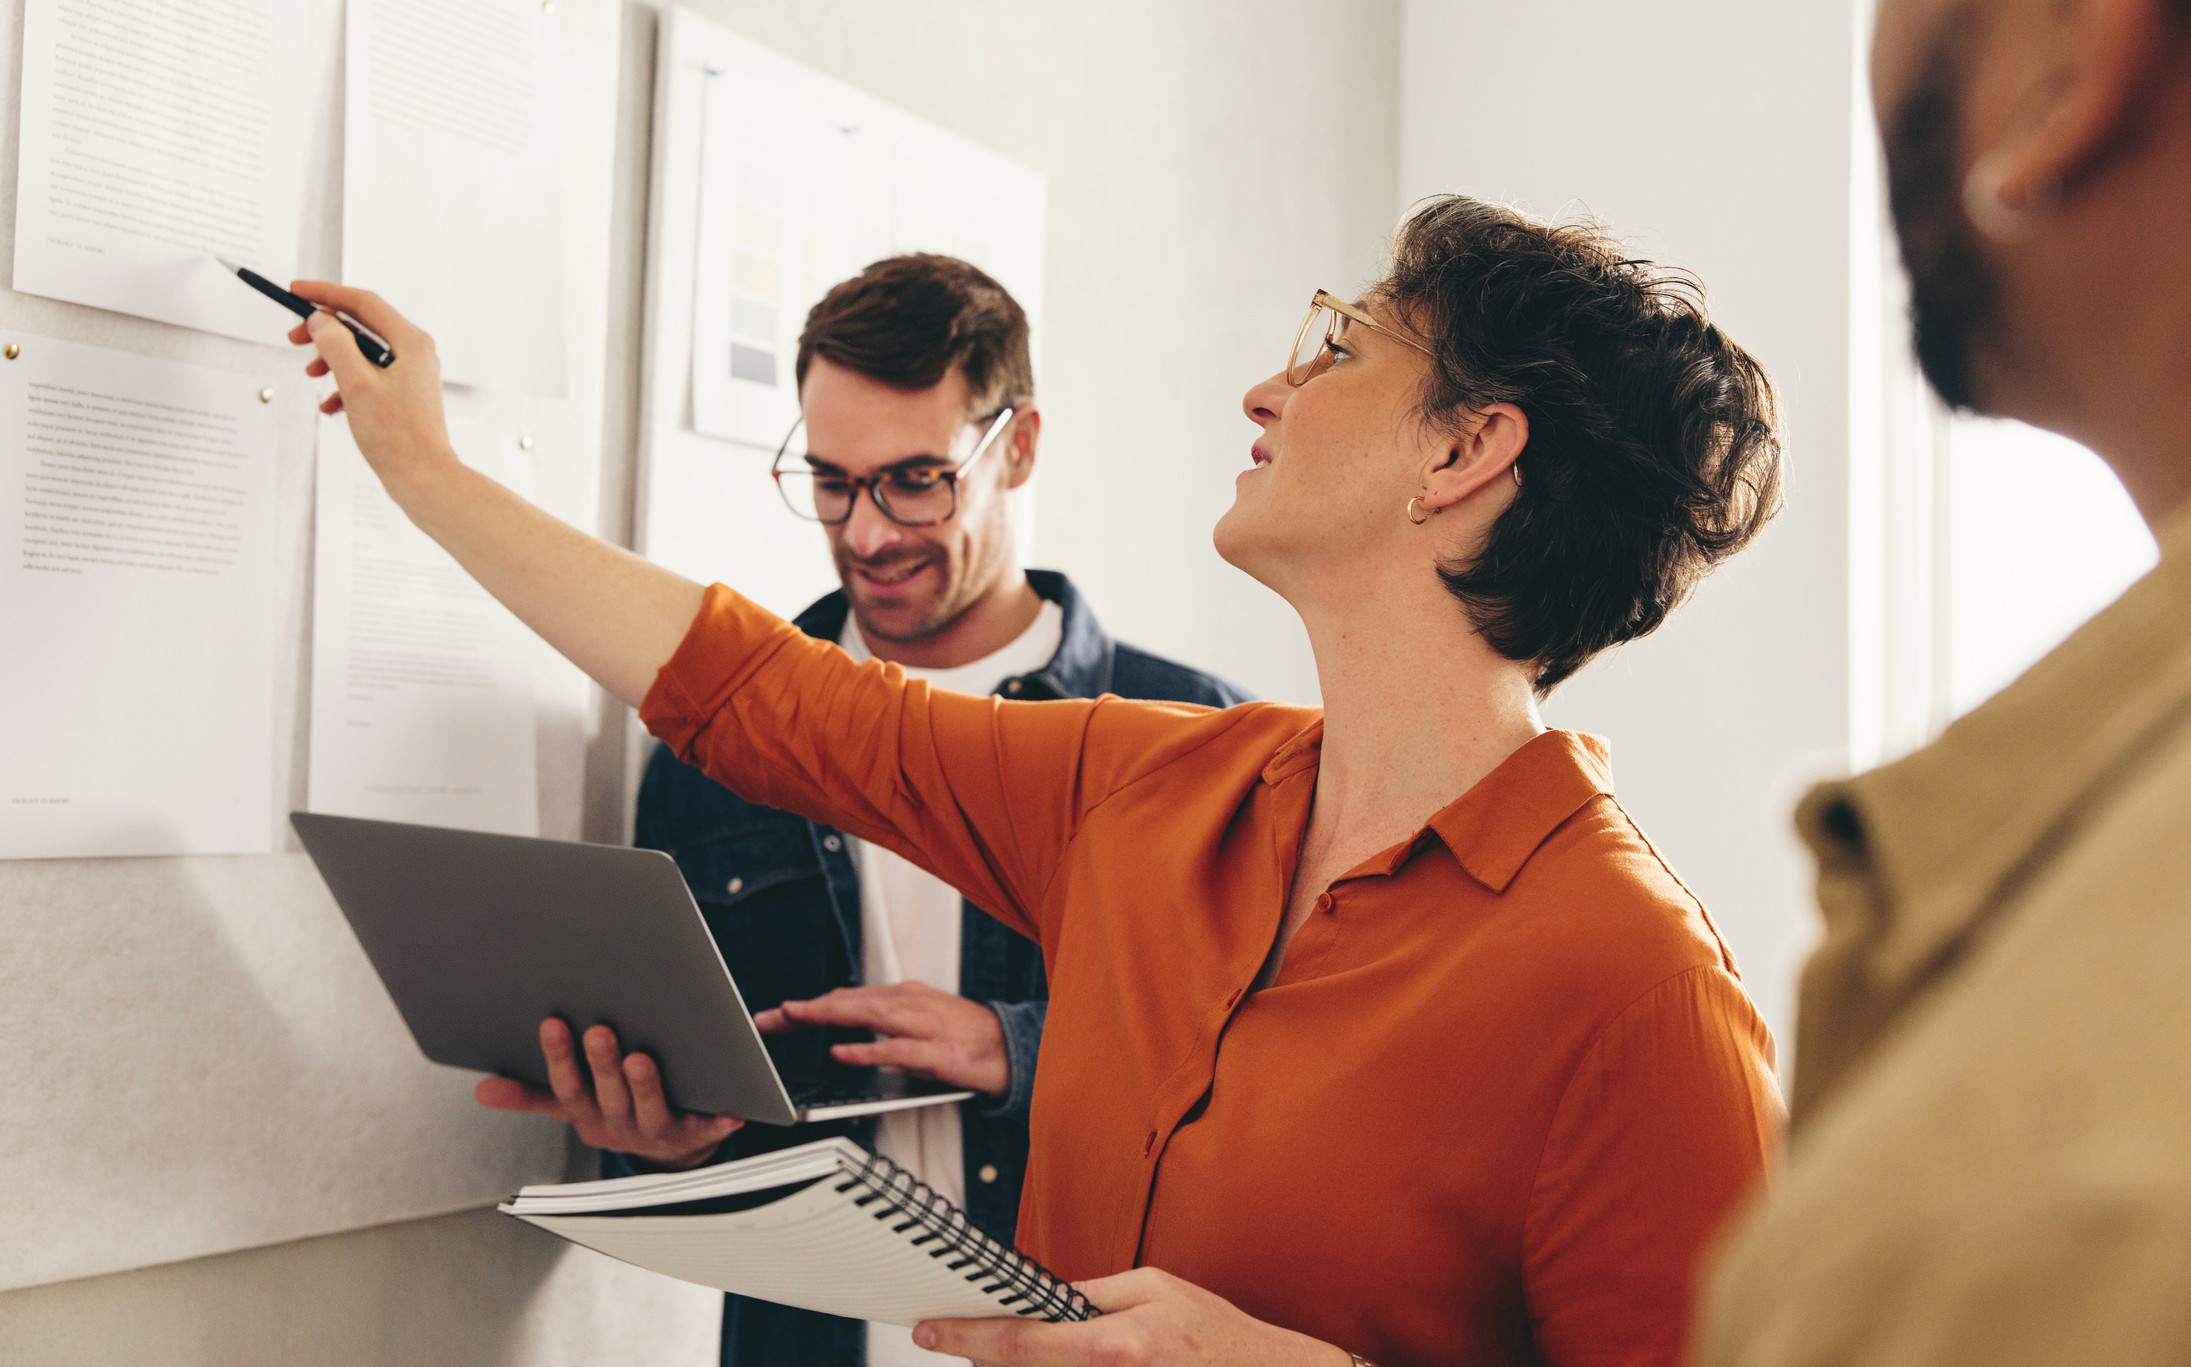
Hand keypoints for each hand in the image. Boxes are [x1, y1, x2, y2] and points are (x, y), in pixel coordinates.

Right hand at [286, 281, 458, 497]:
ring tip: (311, 375)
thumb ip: (336, 345)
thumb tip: (321, 320)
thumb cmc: (397, 437)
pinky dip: (344, 386)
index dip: (326, 293)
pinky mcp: (403, 396)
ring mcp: (410, 375)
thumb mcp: (356, 384)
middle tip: (293, 338)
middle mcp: (415, 353)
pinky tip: (331, 406)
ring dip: (331, 360)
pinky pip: (367, 378)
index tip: (295, 291)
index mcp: (410, 342)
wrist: (424, 480)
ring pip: (361, 353)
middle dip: (324, 331)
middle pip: (361, 326)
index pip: (363, 302)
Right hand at [474, 1018, 742, 1169]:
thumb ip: (531, 1096)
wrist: (672, 1150)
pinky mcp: (696, 1136)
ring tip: (642, 1059)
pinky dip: (716, 1122)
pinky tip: (728, 1108)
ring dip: (645, 1088)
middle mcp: (620, 1128)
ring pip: (649, 1112)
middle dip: (602, 1066)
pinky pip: (706, 1130)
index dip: (560, 1060)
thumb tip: (482, 1090)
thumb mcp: (574, 1105)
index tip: (553, 1024)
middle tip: (599, 1031)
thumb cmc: (618, 1111)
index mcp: (588, 1118)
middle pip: (608, 1099)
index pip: (568, 1090)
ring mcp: (657, 1133)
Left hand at [753, 982, 1010, 1096]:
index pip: (847, 997)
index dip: (810, 1005)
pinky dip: (867, 1049)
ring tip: (796, 1018)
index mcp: (904, 996)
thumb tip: (845, 1029)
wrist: (1011, 1049)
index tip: (779, 1015)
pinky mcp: (937, 1052)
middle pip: (849, 1001)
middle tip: (771, 1017)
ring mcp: (924, 1025)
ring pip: (868, 1014)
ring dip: (828, 1015)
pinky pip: (896, 1049)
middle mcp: (910, 1003)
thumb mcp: (920, 1021)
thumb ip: (885, 1022)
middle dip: (806, 1009)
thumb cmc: (965, 1037)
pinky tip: (843, 1051)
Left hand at [913, 1268, 1348, 1366]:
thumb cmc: (1214, 1334)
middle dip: (978, 1355)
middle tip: (949, 1335)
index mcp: (1115, 1344)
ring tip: (992, 1346)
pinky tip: (1039, 1359)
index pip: (1020, 1342)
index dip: (965, 1337)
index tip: (927, 1329)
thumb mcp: (1153, 1289)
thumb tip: (1039, 1295)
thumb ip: (1091, 1295)